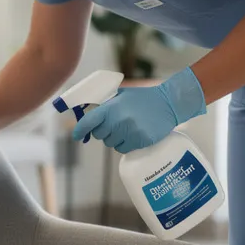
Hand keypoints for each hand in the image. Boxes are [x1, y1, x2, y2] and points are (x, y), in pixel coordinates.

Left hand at [72, 68, 205, 152]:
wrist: (168, 103)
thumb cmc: (144, 98)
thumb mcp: (122, 95)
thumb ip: (106, 103)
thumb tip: (89, 111)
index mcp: (111, 108)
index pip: (89, 122)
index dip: (80, 130)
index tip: (76, 135)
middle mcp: (118, 121)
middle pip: (99, 135)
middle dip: (103, 131)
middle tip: (113, 125)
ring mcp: (130, 132)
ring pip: (111, 144)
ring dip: (115, 138)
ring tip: (126, 128)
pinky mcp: (140, 141)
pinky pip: (124, 149)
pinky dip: (125, 144)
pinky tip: (133, 135)